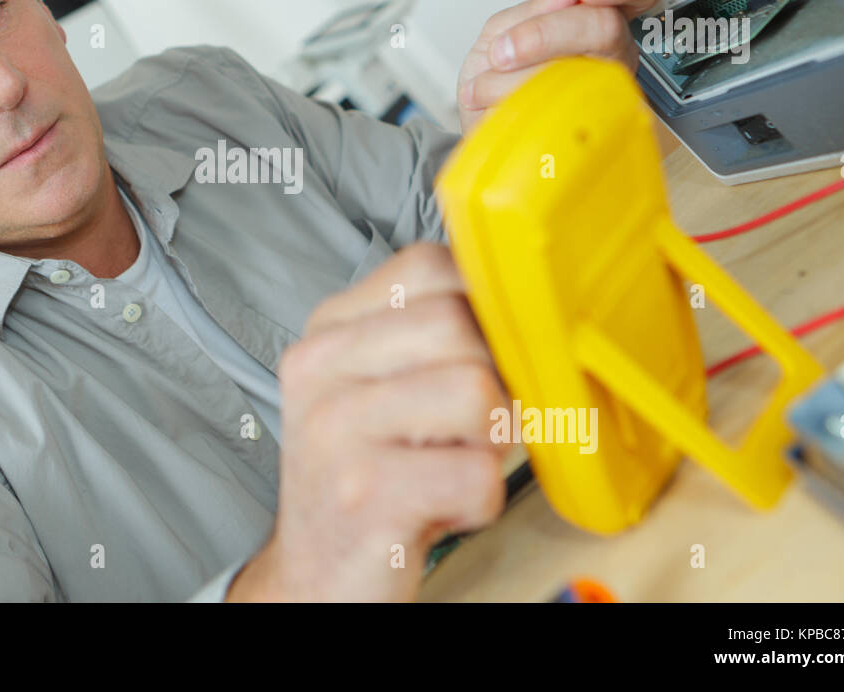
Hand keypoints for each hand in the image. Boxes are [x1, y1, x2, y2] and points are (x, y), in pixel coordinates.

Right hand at [226, 243, 509, 601]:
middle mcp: (321, 370)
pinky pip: (477, 475)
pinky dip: (480, 502)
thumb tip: (526, 303)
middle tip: (471, 427)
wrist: (316, 577)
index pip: (429, 266)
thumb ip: (429, 339)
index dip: (484, 307)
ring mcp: (336, 431)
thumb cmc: (365, 480)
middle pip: (458, 325)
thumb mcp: (378, 392)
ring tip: (450, 465)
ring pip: (476, 392)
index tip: (489, 352)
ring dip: (488, 443)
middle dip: (492, 380)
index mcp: (328, 334)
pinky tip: (442, 507)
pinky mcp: (366, 496)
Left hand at [456, 0, 664, 134]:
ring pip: (570, 72)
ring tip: (491, 83)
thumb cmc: (497, 73)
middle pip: (605, 27)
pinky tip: (498, 104)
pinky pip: (551, 110)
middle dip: (544, 35)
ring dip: (509, 77)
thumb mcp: (506, 27)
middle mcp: (612, 54)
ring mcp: (605, 92)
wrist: (478, 117)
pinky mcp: (586, 129)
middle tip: (504, 50)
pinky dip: (507, 103)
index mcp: (597, 18)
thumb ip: (540, 6)